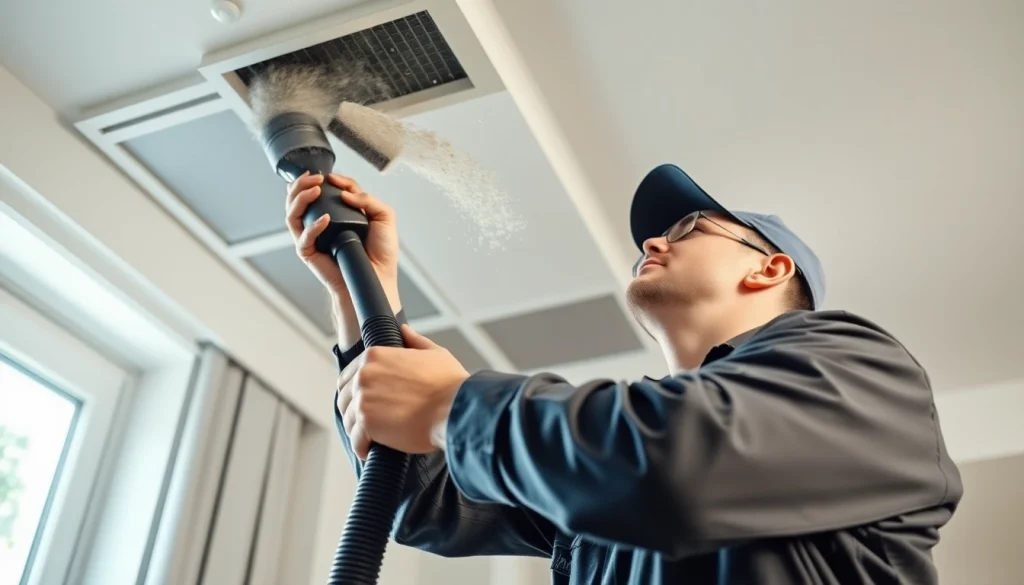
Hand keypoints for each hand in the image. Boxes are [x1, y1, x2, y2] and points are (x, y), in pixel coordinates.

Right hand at [285, 172, 400, 309]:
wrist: (378, 277)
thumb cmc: (381, 252)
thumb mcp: (383, 217)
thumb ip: (367, 199)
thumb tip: (344, 192)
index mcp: (337, 213)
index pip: (322, 191)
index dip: (324, 180)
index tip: (329, 176)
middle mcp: (320, 223)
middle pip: (298, 199)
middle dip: (302, 184)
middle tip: (315, 178)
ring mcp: (312, 238)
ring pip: (293, 214)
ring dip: (300, 198)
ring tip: (315, 190)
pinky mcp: (309, 253)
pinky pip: (303, 237)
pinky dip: (312, 226)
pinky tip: (325, 219)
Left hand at [336, 325, 469, 459]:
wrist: (456, 408)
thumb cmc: (450, 383)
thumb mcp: (434, 354)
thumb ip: (415, 342)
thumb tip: (404, 330)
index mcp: (375, 356)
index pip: (348, 376)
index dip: (355, 392)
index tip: (365, 403)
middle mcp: (363, 375)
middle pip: (344, 398)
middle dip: (353, 412)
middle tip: (368, 424)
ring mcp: (363, 399)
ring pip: (348, 421)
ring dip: (358, 432)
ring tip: (371, 440)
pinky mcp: (367, 424)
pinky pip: (356, 440)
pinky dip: (362, 448)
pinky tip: (370, 451)